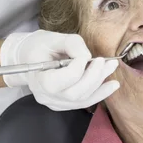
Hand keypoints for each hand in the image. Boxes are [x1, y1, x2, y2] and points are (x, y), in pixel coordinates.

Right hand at [0, 30, 119, 110]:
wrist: (29, 57)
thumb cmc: (39, 46)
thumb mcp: (53, 38)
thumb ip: (72, 44)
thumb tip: (88, 57)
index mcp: (37, 79)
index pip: (58, 82)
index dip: (75, 69)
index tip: (84, 56)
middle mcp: (45, 96)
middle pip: (74, 94)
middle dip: (93, 77)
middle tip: (104, 61)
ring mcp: (55, 103)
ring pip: (82, 99)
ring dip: (100, 83)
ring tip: (111, 67)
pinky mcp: (65, 103)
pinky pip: (85, 102)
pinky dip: (100, 93)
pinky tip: (113, 84)